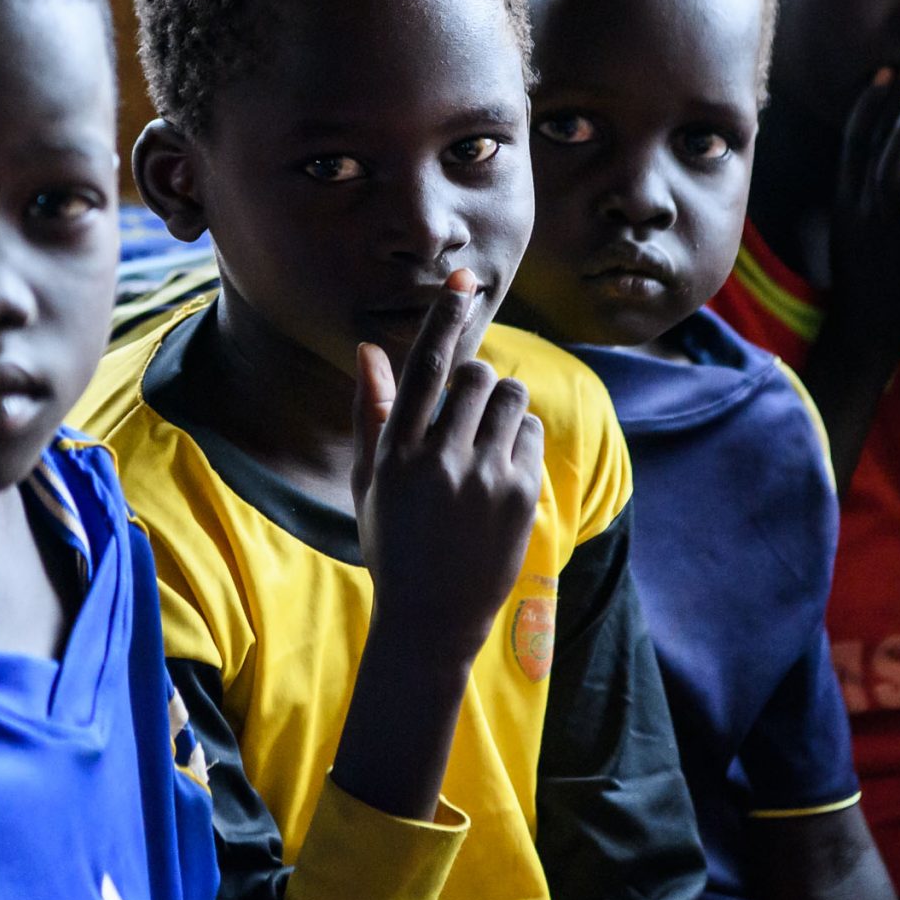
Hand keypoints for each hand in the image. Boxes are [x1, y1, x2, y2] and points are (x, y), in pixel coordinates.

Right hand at [350, 270, 545, 665]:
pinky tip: (500, 469)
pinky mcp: (520, 495)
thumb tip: (369, 347)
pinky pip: (530, 432)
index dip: (445, 316)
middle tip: (465, 409)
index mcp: (396, 452)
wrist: (432, 619)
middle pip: (474, 375)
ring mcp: (484, 479)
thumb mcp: (370, 479)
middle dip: (475, 378)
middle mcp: (440, 460)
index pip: (425, 366)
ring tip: (483, 438)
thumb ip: (370, 410)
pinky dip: (518, 437)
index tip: (462, 280)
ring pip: (509, 397)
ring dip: (499, 403)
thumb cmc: (393, 542)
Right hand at [826, 58, 899, 367]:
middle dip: (892, 101)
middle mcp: (858, 207)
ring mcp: (880, 231)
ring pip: (888, 175)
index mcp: (846, 195)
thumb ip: (864, 184)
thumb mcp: (855, 219)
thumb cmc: (867, 271)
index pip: (855, 137)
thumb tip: (876, 146)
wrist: (865, 330)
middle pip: (871, 143)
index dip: (870, 101)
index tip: (887, 70)